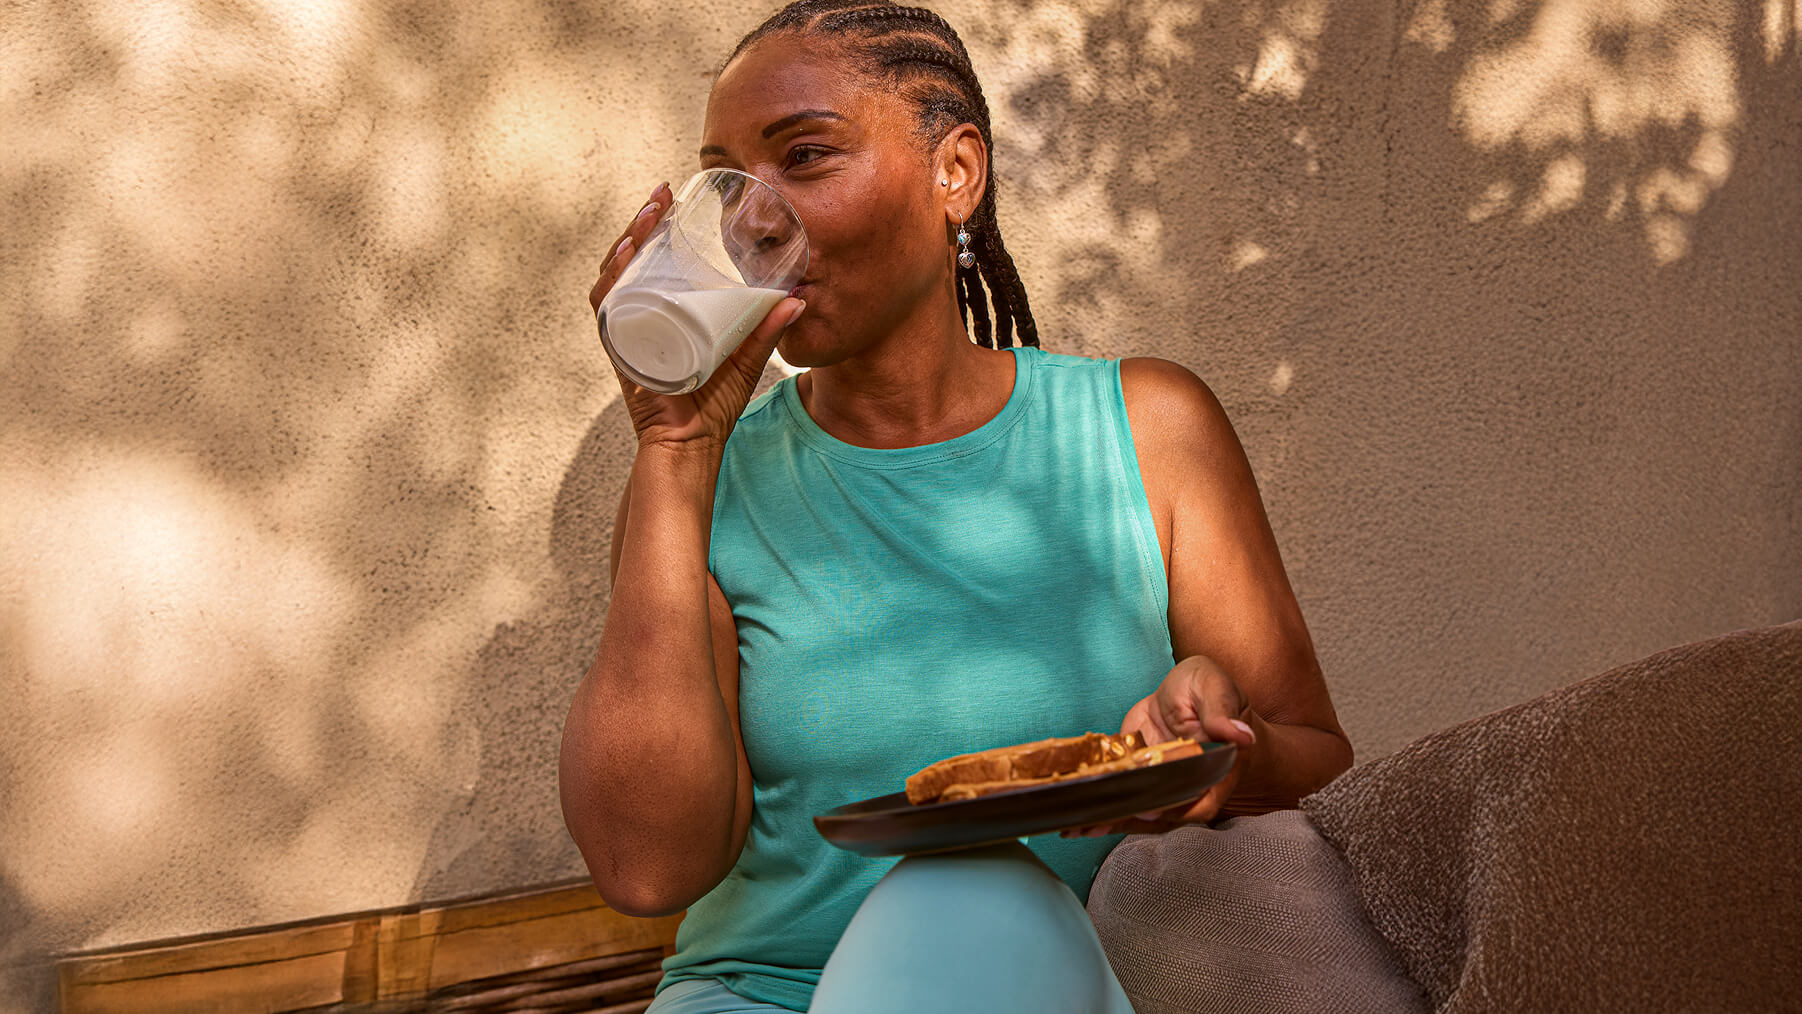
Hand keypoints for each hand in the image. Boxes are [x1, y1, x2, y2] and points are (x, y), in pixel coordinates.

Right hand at [589, 183, 805, 454]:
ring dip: (627, 240)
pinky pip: (606, 308)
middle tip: (660, 195)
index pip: (653, 260)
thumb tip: (798, 299)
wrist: (691, 444)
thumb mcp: (746, 359)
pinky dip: (610, 280)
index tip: (671, 196)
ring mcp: (627, 330)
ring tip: (647, 215)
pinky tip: (623, 256)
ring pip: (615, 275)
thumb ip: (768, 330)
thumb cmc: (712, 406)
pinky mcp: (620, 349)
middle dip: (641, 223)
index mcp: (665, 312)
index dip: (657, 227)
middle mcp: (640, 315)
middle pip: (631, 259)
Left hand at [1060, 655, 1257, 838]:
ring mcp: (1160, 784)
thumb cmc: (1206, 687)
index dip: (1178, 809)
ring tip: (1077, 826)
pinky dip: (1100, 809)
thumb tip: (1241, 736)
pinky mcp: (1137, 778)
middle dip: (1130, 819)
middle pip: (1164, 812)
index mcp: (1214, 768)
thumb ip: (1221, 712)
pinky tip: (1075, 820)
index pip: (1201, 800)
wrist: (1185, 690)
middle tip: (1098, 820)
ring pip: (1139, 811)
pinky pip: (1121, 797)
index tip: (1152, 810)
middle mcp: (1187, 785)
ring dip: (1110, 820)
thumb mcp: (1213, 688)